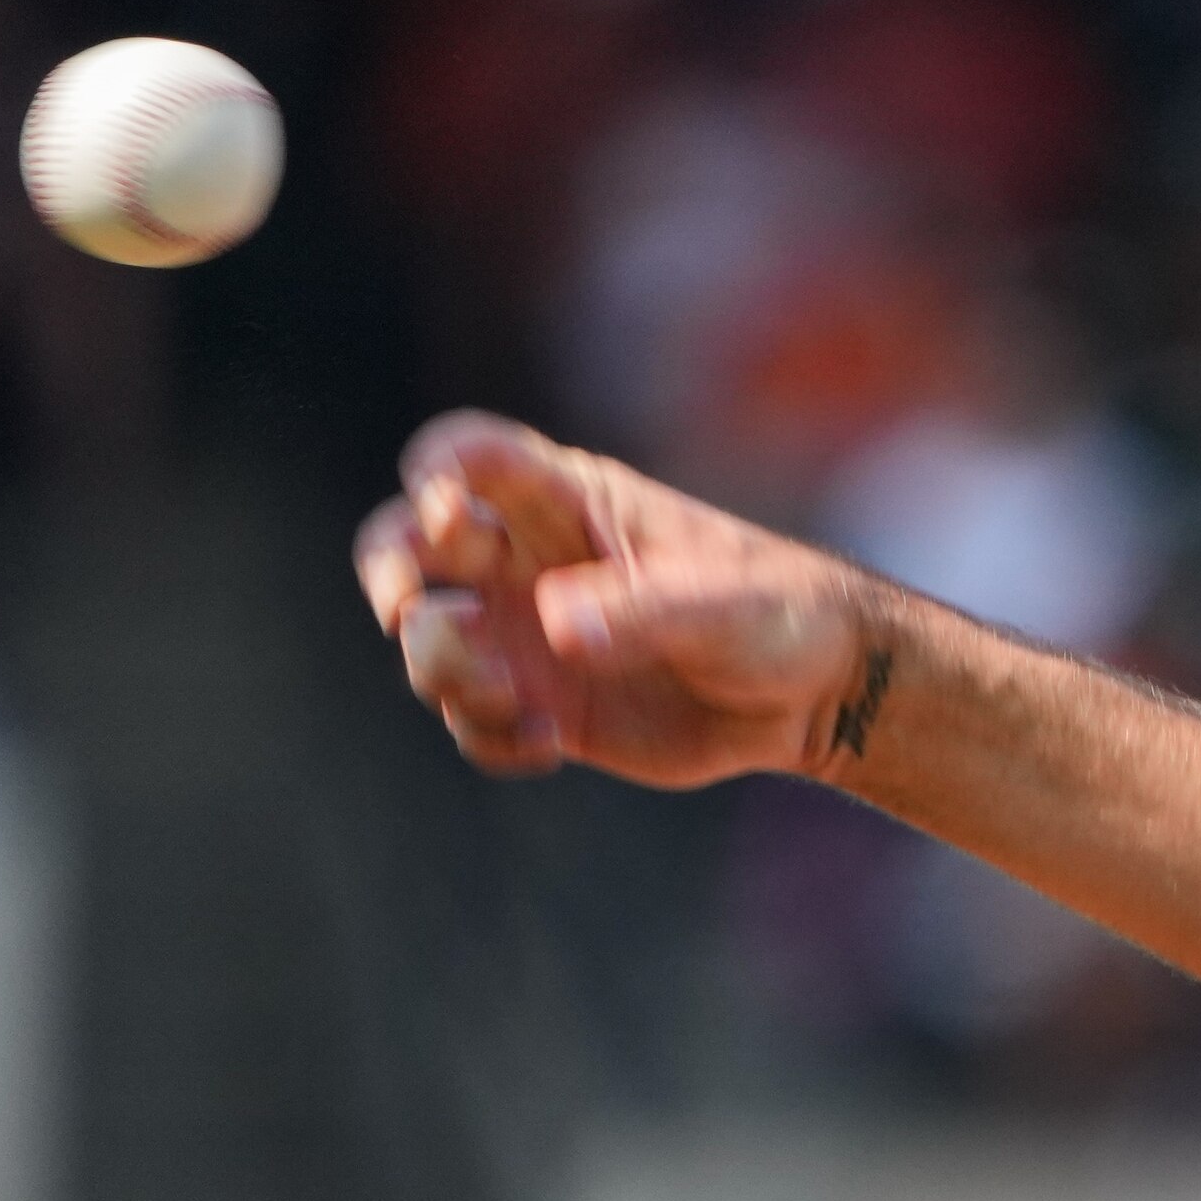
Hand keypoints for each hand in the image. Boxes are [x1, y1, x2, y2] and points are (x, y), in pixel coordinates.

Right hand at [353, 411, 884, 787]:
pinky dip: (488, 735)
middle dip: (387, 572)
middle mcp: (527, 562)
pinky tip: (550, 743)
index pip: (473, 457)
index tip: (448, 510)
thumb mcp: (720, 604)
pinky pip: (470, 721)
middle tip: (403, 611)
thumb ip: (641, 610)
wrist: (813, 694)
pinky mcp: (539, 702)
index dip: (438, 471)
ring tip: (523, 700)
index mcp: (567, 500)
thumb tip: (553, 630)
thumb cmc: (775, 614)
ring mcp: (525, 635)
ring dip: (450, 672)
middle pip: (405, 543)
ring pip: (427, 643)